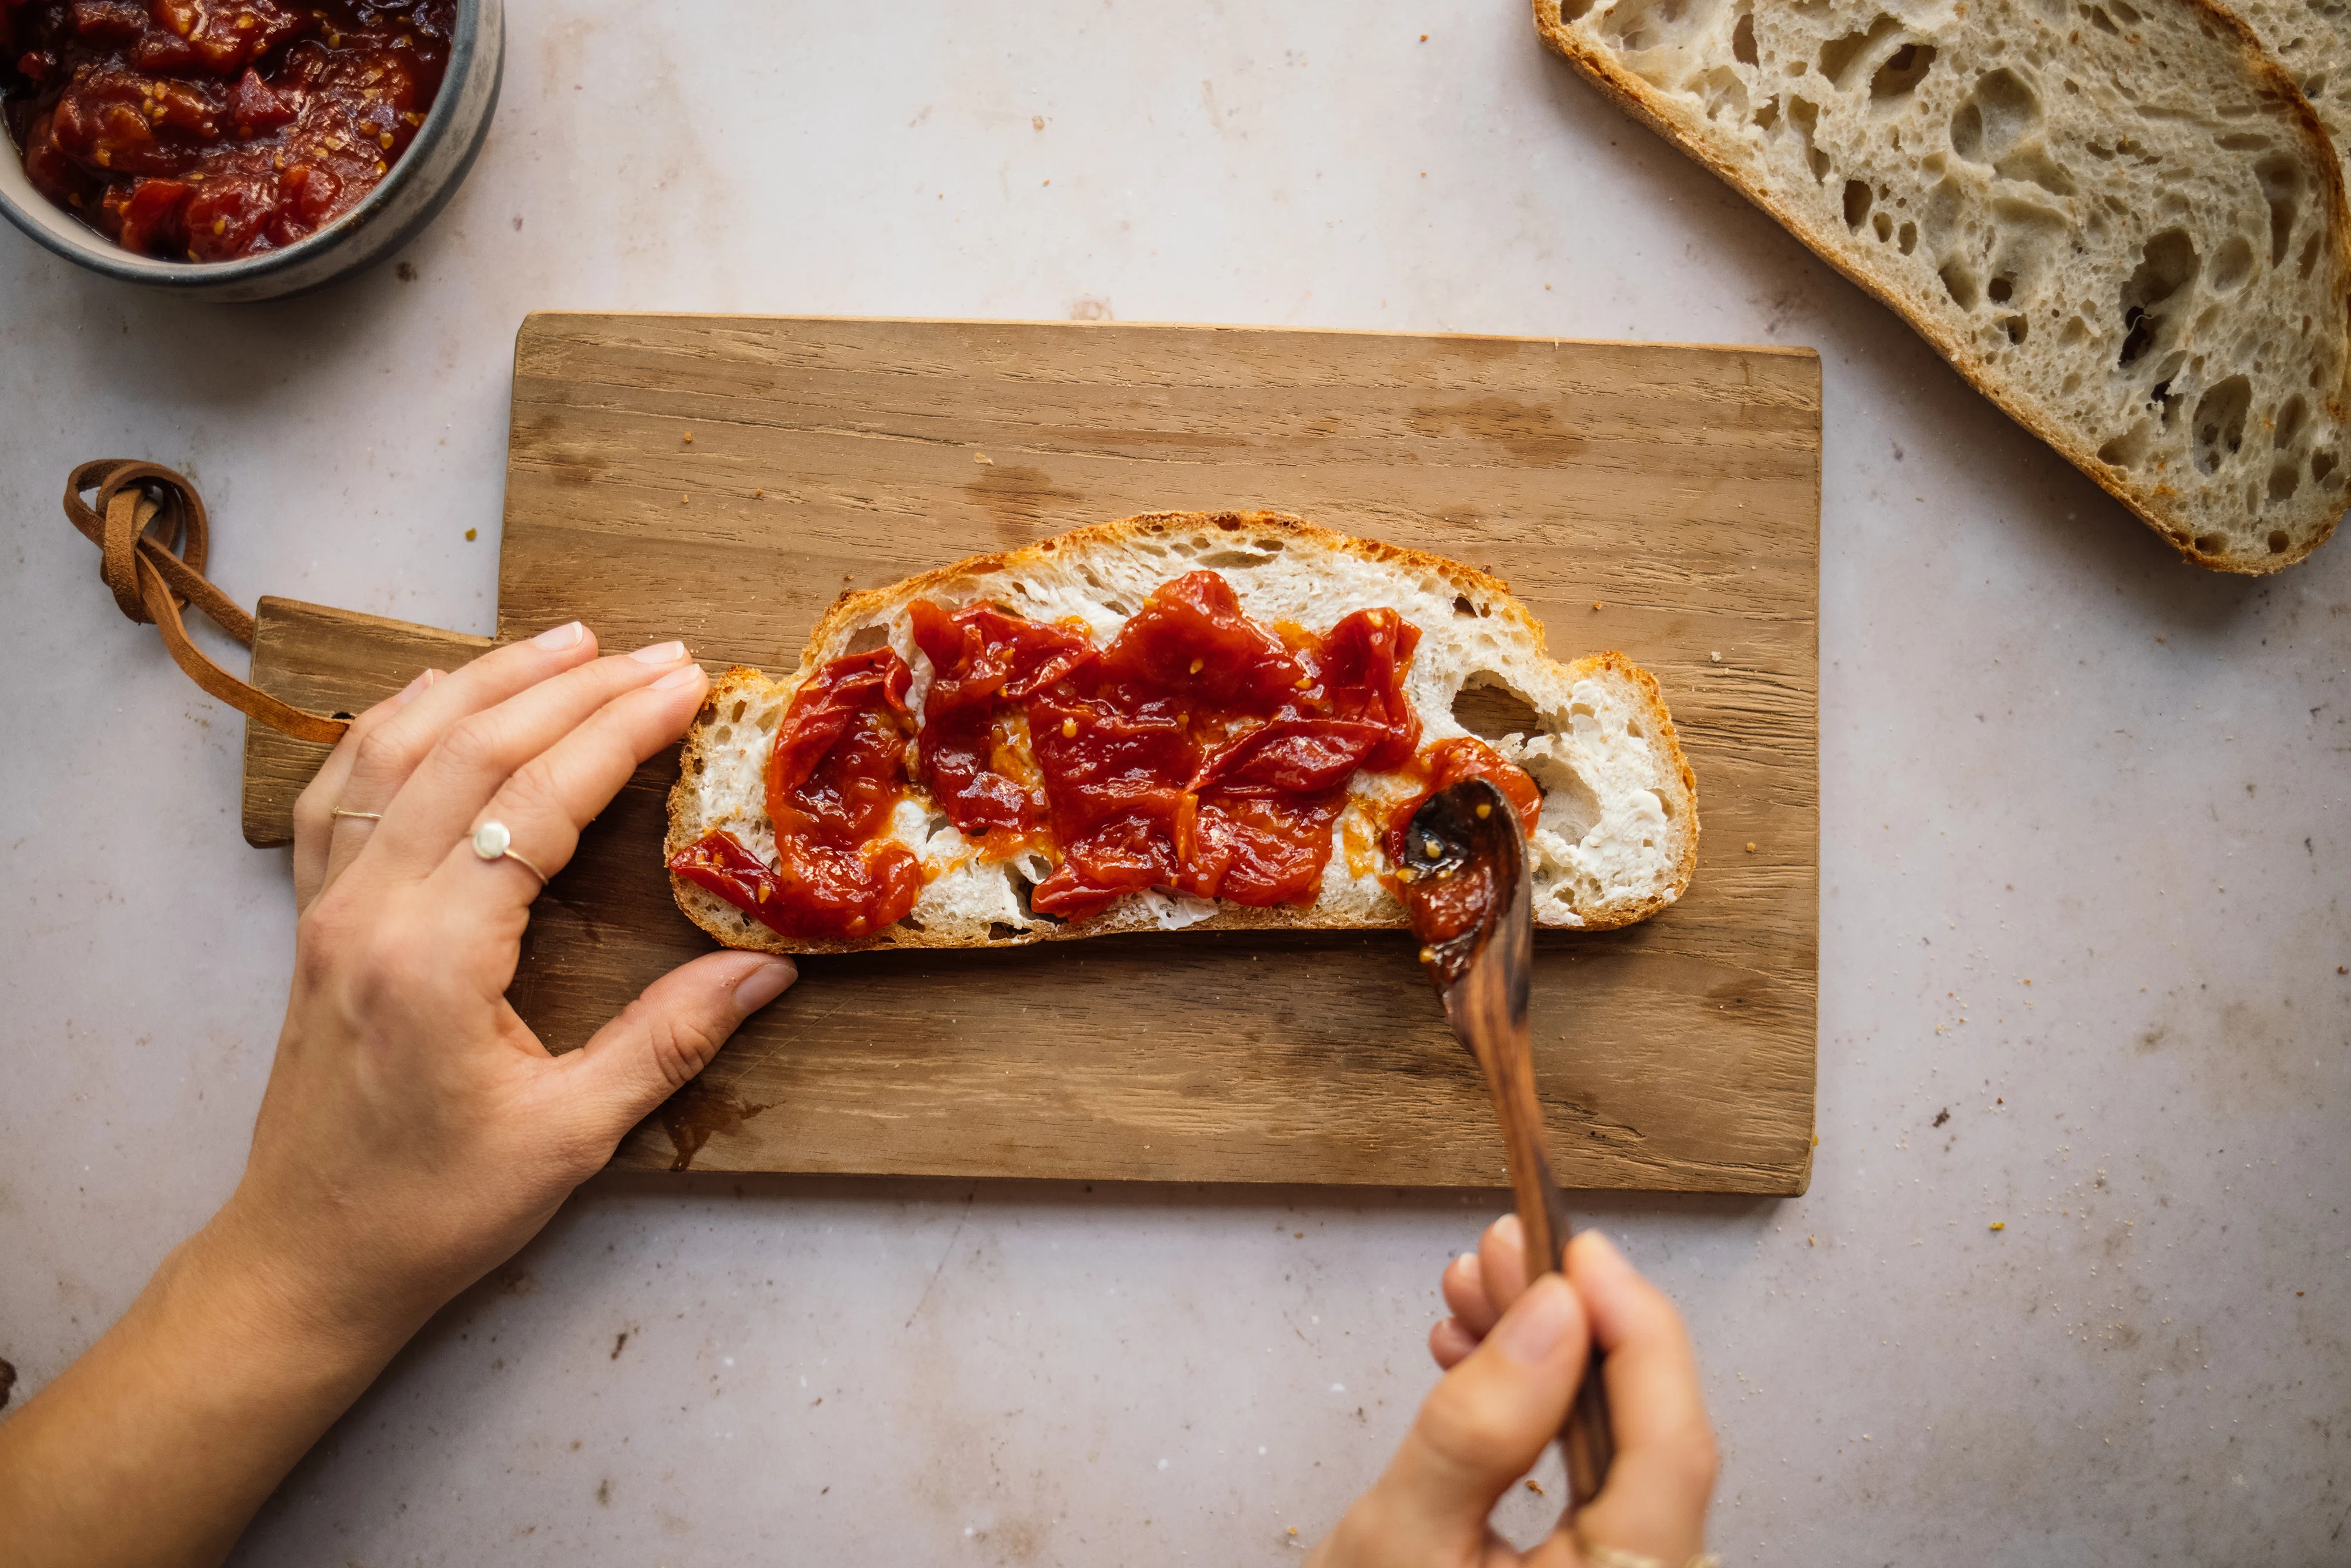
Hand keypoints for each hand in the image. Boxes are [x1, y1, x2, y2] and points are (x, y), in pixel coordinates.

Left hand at [246, 621, 795, 1339]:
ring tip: (570, 640)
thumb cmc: (434, 1212)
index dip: (619, 731)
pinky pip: (341, 785)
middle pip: (471, 751)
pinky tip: (439, 691)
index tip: (688, 685)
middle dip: (573, 687)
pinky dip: (395, 720)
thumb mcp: (570, 1135)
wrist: (305, 1258)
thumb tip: (770, 970)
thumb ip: (669, 1041)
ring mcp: (326, 907)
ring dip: (486, 680)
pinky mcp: (311, 918)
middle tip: (661, 653)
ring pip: (397, 747)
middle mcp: (367, 911)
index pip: (536, 803)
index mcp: (433, 960)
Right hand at [1308, 1217, 1716, 1567]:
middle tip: (1506, 1246)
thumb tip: (1552, 1309)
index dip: (1637, 1332)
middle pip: (1644, 1433)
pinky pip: (1582, 1472)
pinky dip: (1531, 1409)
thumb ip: (1477, 1428)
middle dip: (1573, 1324)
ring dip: (1543, 1354)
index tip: (1579, 1251)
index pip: (1672, 1449)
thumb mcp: (1399, 1541)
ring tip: (1471, 1287)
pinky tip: (1470, 1354)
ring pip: (1610, 1443)